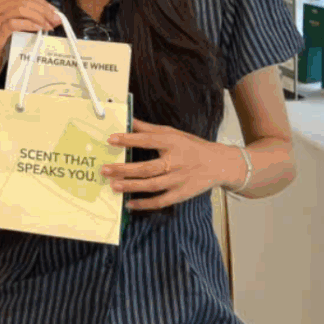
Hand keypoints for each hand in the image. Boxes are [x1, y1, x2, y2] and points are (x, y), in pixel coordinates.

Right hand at [0, 0, 60, 88]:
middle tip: (56, 19)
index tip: (53, 10)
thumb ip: (22, 18)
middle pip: (21, 1)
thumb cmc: (0, 48)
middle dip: (42, 9)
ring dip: (39, 17)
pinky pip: (14, 24)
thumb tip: (49, 15)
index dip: (39, 1)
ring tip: (49, 26)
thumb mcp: (9, 28)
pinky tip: (39, 29)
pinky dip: (29, 24)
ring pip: (19, 9)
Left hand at [101, 119, 240, 210]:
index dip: (128, 139)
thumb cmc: (192, 146)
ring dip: (131, 186)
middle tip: (105, 169)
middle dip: (124, 169)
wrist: (218, 163)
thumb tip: (129, 119)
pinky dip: (145, 204)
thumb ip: (149, 129)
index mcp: (172, 142)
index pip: (147, 140)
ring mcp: (179, 179)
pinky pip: (161, 201)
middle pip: (147, 167)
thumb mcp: (173, 133)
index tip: (111, 139)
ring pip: (152, 185)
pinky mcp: (182, 194)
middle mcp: (176, 161)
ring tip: (113, 185)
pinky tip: (129, 203)